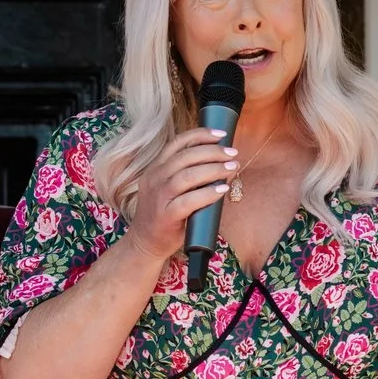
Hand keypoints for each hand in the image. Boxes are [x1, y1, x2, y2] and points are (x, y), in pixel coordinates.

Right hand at [126, 127, 237, 260]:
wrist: (145, 243)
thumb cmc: (164, 215)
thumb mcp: (168, 189)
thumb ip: (186, 175)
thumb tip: (220, 163)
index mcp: (155, 169)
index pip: (177, 144)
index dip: (200, 135)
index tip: (221, 135)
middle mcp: (155, 179)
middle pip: (185, 156)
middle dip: (212, 152)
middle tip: (232, 154)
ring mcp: (159, 197)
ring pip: (187, 176)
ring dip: (213, 169)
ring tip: (232, 167)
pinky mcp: (166, 216)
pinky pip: (189, 201)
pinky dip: (207, 194)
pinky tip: (221, 190)